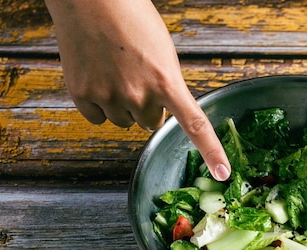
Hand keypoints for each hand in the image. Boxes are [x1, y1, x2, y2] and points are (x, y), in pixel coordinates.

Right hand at [44, 0, 230, 180]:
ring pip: (124, 121)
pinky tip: (97, 76)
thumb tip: (163, 110)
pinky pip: (99, 118)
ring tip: (115, 71)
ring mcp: (110, 97)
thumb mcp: (163, 52)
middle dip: (147, 106)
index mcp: (167, 80)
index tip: (222, 173)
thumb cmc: (131, 19)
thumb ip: (167, 84)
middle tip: (137, 76)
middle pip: (151, 122)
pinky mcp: (84, 96)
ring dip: (122, 105)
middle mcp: (140, 94)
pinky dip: (98, 104)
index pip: (195, 124)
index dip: (211, 151)